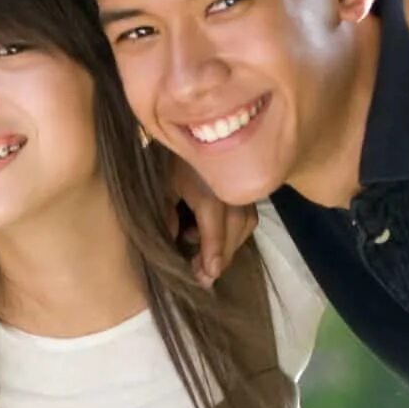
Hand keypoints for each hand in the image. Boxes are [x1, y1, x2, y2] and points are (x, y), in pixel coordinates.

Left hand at [170, 154, 254, 285]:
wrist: (188, 130)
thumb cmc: (168, 161)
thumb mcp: (160, 186)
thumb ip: (165, 213)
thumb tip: (173, 239)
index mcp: (206, 185)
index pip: (214, 223)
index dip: (212, 250)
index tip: (209, 274)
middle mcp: (229, 186)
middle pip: (236, 227)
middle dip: (222, 255)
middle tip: (205, 277)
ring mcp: (240, 185)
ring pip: (246, 222)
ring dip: (230, 245)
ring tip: (206, 261)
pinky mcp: (245, 186)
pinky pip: (248, 215)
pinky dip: (235, 232)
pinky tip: (215, 239)